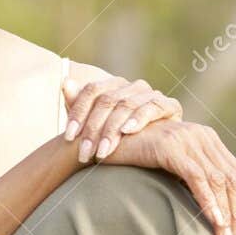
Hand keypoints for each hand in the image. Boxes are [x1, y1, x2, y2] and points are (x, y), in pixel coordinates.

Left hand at [62, 74, 181, 166]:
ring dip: (112, 130)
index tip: (68, 137)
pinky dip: (139, 118)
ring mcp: (151, 93)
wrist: (158, 149)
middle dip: (93, 129)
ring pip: (127, 105)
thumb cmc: (121, 138)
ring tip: (102, 151)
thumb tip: (65, 82)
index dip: (78, 112)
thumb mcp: (95, 124)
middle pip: (107, 100)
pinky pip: (153, 107)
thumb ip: (79, 105)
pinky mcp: (170, 105)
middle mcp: (132, 86)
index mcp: (113, 85)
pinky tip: (127, 131)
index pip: (92, 91)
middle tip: (84, 153)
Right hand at [101, 120, 235, 234]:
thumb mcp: (169, 166)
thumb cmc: (134, 158)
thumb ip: (190, 177)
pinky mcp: (171, 147)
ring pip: (218, 181)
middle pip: (233, 179)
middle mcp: (203, 136)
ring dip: (225, 214)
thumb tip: (211, 210)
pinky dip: (208, 200)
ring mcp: (188, 140)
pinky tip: (214, 220)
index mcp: (207, 140)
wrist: (104, 140)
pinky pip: (197, 177)